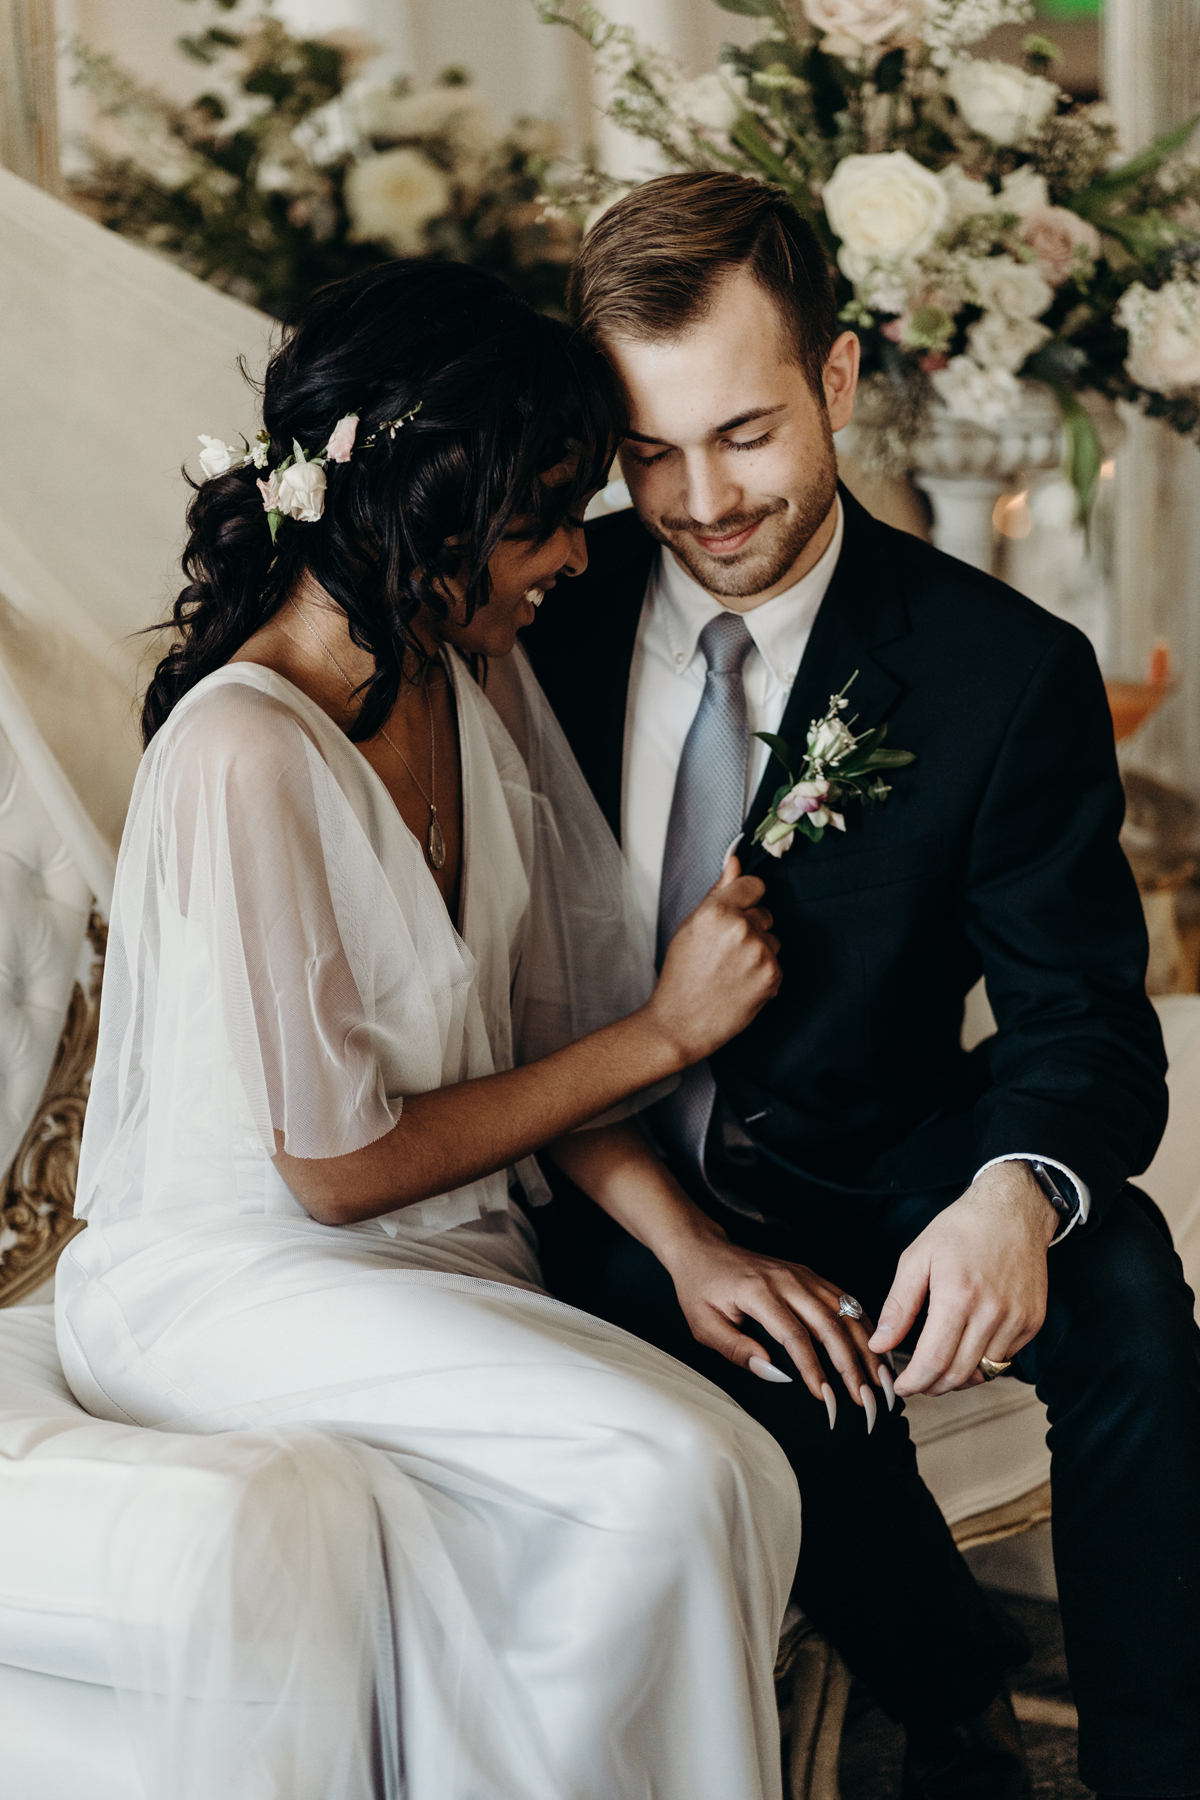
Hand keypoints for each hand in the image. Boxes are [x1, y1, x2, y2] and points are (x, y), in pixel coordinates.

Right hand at [649, 856, 781, 1066]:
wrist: (681, 1022)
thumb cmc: (681, 976)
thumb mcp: (691, 926)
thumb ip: (717, 891)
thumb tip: (734, 861)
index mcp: (717, 911)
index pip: (754, 885)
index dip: (745, 898)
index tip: (737, 910)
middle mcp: (742, 928)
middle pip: (764, 913)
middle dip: (749, 927)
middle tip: (724, 950)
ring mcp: (760, 953)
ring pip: (772, 939)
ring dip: (758, 950)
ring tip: (731, 969)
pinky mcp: (772, 976)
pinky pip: (776, 963)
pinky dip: (763, 973)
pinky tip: (740, 983)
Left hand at [659, 1222, 886, 1421]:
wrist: (704, 1250)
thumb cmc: (700, 1290)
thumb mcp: (704, 1325)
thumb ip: (737, 1350)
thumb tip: (775, 1375)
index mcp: (759, 1292)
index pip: (795, 1336)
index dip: (814, 1370)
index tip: (829, 1400)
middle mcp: (788, 1280)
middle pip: (830, 1325)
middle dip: (853, 1366)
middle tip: (869, 1401)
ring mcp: (804, 1276)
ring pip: (847, 1313)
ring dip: (868, 1349)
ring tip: (883, 1383)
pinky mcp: (812, 1277)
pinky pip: (847, 1302)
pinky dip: (866, 1329)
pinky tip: (878, 1353)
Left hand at [869, 1162, 1058, 1397]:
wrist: (1013, 1211)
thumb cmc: (960, 1230)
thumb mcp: (917, 1258)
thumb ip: (898, 1306)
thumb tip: (880, 1344)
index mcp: (957, 1297)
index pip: (933, 1361)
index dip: (914, 1382)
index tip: (901, 1387)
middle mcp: (992, 1313)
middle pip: (959, 1375)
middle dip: (932, 1387)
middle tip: (916, 1383)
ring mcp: (1017, 1320)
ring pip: (983, 1373)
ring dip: (957, 1379)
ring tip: (938, 1369)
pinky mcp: (1033, 1322)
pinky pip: (1005, 1359)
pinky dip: (982, 1363)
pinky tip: (966, 1349)